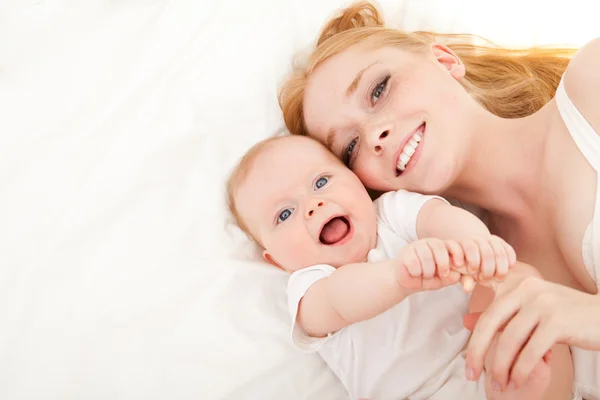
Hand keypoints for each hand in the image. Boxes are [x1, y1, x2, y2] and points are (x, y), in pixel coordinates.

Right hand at [395, 238, 461, 290]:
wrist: (404, 282)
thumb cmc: (424, 279)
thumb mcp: (440, 281)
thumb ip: (450, 278)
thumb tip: (458, 275)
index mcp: (442, 248)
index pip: (452, 244)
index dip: (458, 252)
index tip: (459, 264)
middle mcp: (429, 243)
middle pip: (439, 247)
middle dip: (443, 263)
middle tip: (443, 274)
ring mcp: (416, 246)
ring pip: (426, 256)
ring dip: (428, 271)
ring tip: (425, 276)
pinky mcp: (406, 252)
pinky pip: (414, 262)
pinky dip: (416, 272)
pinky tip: (414, 273)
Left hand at [446, 235, 516, 290]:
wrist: (471, 255)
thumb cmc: (465, 267)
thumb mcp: (462, 273)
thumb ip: (465, 279)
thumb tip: (467, 289)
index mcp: (465, 242)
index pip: (470, 247)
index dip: (473, 262)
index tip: (471, 272)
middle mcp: (478, 238)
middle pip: (487, 252)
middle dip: (488, 269)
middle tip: (483, 280)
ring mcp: (490, 239)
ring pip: (499, 252)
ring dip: (501, 268)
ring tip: (497, 279)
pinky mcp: (501, 242)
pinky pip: (509, 250)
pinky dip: (510, 259)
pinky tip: (510, 268)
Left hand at [464, 270, 599, 389]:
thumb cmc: (565, 316)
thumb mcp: (531, 311)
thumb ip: (502, 317)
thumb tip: (465, 321)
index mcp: (518, 286)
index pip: (487, 315)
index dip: (473, 341)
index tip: (467, 366)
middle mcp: (528, 290)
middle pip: (491, 324)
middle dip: (477, 353)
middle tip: (470, 376)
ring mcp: (543, 304)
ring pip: (510, 340)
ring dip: (501, 367)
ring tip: (498, 384)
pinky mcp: (558, 321)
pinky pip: (531, 350)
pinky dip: (522, 369)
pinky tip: (517, 381)